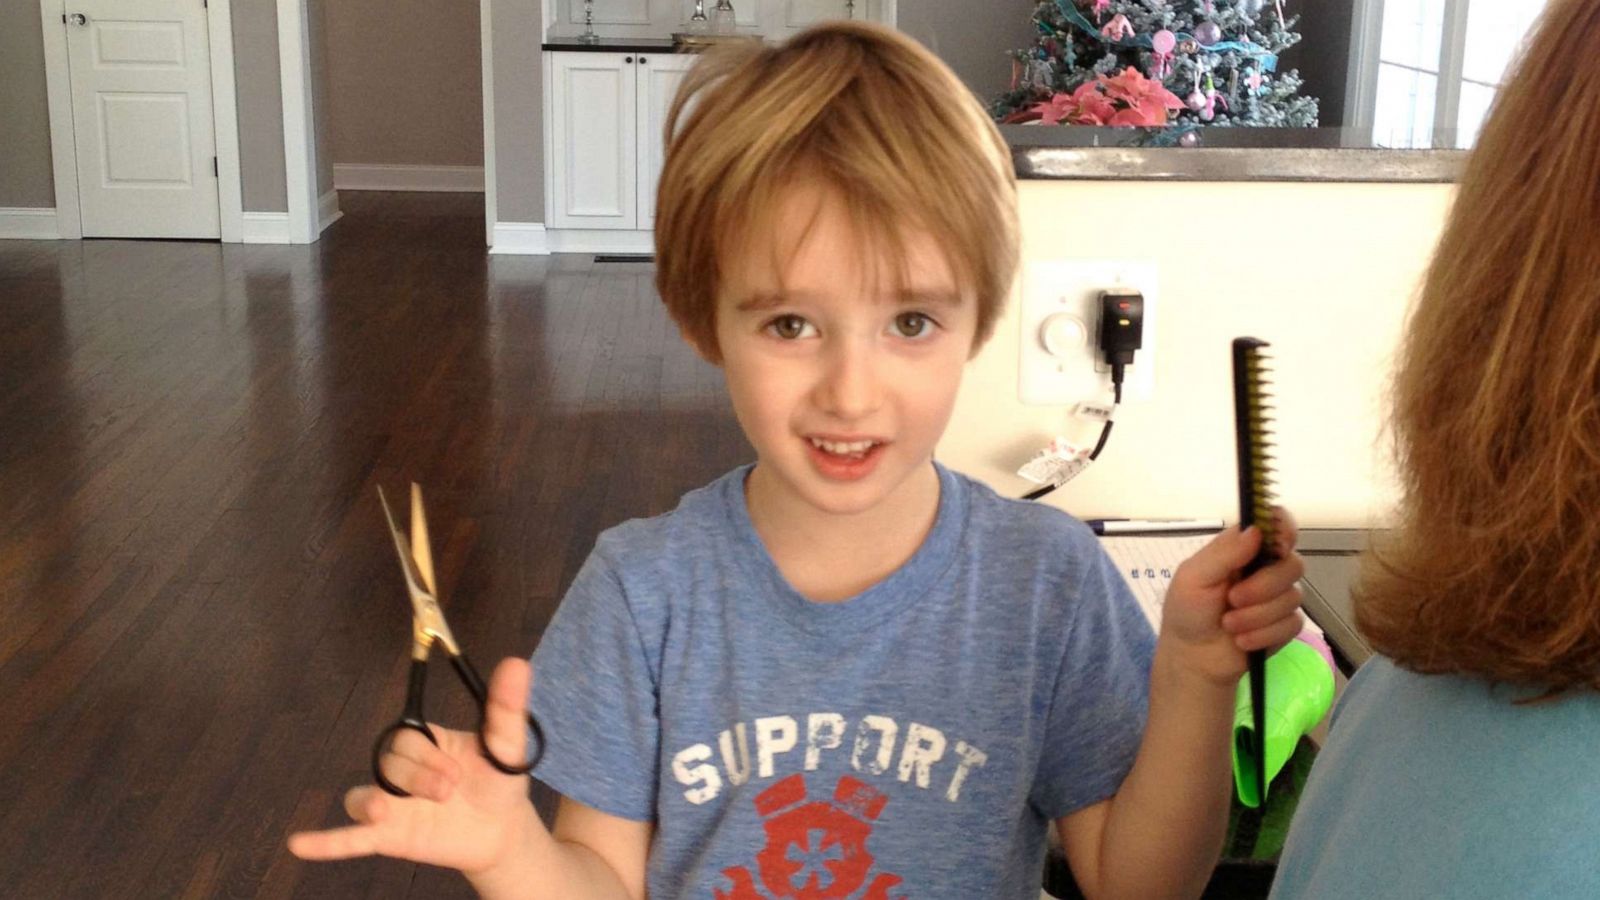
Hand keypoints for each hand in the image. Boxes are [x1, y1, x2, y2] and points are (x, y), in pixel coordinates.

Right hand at [288, 657, 545, 875]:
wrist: (502, 831)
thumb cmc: (498, 783)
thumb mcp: (507, 745)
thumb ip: (506, 707)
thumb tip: (517, 662)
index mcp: (426, 742)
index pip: (407, 738)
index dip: (426, 754)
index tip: (456, 768)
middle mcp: (402, 771)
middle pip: (388, 765)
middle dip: (418, 778)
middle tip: (450, 792)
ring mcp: (391, 805)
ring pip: (363, 795)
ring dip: (372, 802)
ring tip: (386, 812)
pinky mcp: (388, 837)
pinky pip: (349, 837)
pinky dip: (325, 841)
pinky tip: (300, 844)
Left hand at [1159, 509, 1305, 685]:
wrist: (1192, 656)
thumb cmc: (1186, 611)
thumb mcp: (1193, 577)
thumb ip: (1224, 553)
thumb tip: (1256, 530)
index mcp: (1243, 549)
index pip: (1277, 523)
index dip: (1284, 529)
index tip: (1277, 546)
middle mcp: (1265, 568)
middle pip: (1292, 563)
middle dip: (1262, 587)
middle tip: (1232, 599)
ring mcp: (1278, 596)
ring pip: (1293, 597)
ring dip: (1256, 616)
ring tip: (1229, 625)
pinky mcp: (1285, 625)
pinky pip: (1292, 624)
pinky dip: (1264, 635)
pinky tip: (1242, 640)